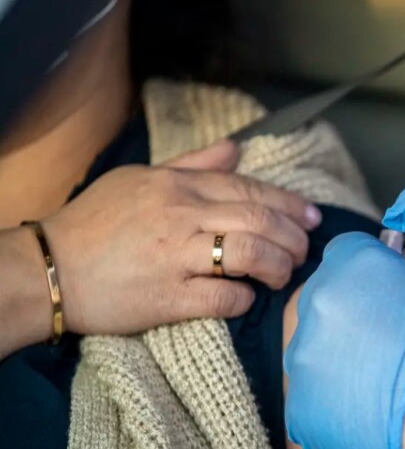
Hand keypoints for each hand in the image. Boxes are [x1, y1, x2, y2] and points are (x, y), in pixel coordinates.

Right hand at [40, 140, 321, 334]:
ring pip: (248, 253)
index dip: (288, 204)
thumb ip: (193, 165)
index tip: (311, 218)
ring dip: (277, 265)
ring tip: (283, 274)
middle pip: (258, 219)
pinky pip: (222, 297)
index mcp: (177, 186)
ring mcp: (175, 256)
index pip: (249, 189)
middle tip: (304, 251)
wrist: (48, 268)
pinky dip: (244, 299)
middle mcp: (181, 215)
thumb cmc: (95, 222)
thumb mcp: (140, 179)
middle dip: (292, 236)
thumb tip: (237, 150)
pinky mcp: (167, 297)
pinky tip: (248, 299)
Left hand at [284, 232, 404, 448]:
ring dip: (337, 370)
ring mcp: (303, 355)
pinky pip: (311, 407)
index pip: (345, 257)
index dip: (365, 282)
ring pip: (312, 358)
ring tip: (381, 392)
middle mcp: (318, 300)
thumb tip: (394, 289)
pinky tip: (370, 421)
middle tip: (384, 351)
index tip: (381, 301)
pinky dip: (335, 414)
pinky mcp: (299, 408)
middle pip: (321, 306)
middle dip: (346, 325)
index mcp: (353, 261)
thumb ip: (399, 281)